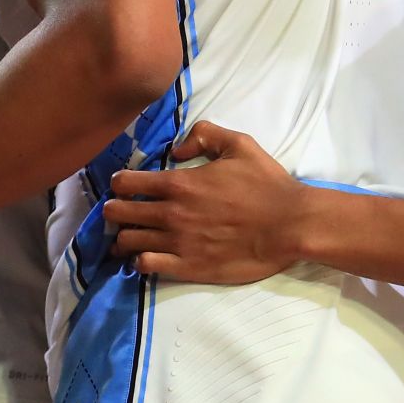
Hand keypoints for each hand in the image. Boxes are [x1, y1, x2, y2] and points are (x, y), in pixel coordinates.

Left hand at [102, 121, 303, 283]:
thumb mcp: (239, 144)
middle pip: (121, 213)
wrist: (290, 225)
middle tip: (118, 211)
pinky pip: (147, 267)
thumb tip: (176, 149)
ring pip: (128, 242)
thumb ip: (204, 135)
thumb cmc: (266, 185)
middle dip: (114, 210)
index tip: (121, 185)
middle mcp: (172, 214)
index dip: (119, 183)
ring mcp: (178, 243)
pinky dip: (139, 262)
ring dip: (122, 237)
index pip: (127, 183)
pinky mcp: (189, 267)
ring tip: (127, 236)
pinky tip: (145, 257)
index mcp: (180, 184)